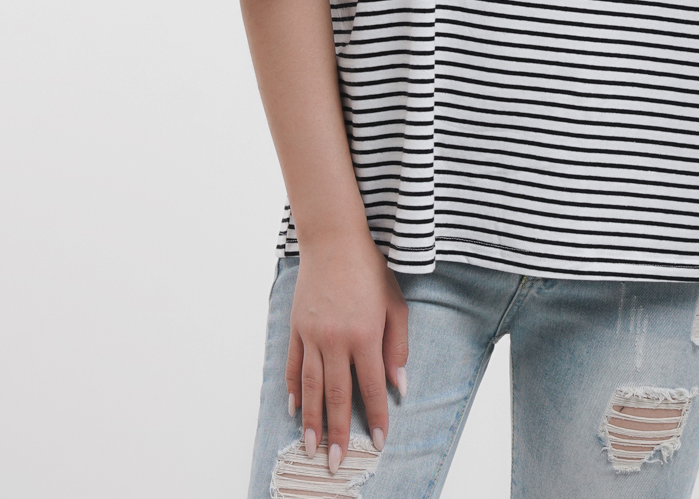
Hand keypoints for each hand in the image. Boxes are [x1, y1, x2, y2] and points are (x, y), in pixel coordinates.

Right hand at [287, 232, 408, 472]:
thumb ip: (397, 346)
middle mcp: (336, 340)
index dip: (377, 416)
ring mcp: (312, 335)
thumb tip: (400, 385)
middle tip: (336, 463)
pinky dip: (294, 391)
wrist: (334, 240)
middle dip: (338, 432)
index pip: (372, 386)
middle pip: (338, 395)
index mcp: (364, 334)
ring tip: (312, 448)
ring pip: (312, 388)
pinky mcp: (296, 329)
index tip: (378, 442)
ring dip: (312, 421)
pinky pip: (293, 367)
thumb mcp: (395, 303)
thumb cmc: (369, 270)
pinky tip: (296, 411)